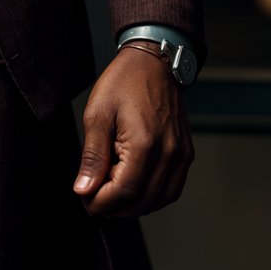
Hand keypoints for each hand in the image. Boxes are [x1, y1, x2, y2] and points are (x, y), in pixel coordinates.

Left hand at [72, 44, 193, 216]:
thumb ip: (92, 156)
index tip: (85, 199)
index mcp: (145, 145)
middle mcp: (169, 154)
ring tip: (111, 189)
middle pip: (140, 203)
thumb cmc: (124, 82)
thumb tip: (84, 190)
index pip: (123, 193)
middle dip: (114, 207)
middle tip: (94, 195)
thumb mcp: (97, 114)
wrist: (153, 62)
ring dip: (133, 205)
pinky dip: (152, 196)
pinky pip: (171, 190)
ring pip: (158, 201)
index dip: (100, 203)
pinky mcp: (186, 154)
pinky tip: (134, 185)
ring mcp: (181, 156)